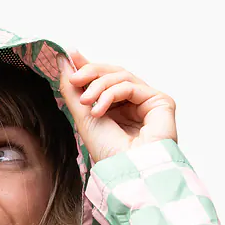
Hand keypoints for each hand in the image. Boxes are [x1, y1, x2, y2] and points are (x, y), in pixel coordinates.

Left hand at [57, 52, 176, 163]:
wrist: (125, 169)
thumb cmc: (107, 152)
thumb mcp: (83, 117)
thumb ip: (73, 90)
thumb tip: (63, 61)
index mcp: (116, 110)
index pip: (103, 81)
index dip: (88, 66)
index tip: (70, 55)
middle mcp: (132, 105)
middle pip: (112, 74)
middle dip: (91, 72)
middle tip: (74, 77)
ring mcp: (147, 103)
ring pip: (120, 76)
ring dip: (98, 86)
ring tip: (86, 103)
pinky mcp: (161, 101)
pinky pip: (131, 85)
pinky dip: (112, 93)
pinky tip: (100, 108)